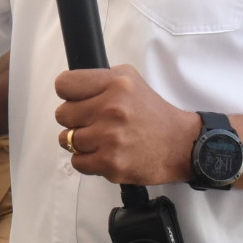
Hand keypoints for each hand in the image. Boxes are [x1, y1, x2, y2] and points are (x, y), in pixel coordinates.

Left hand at [53, 64, 199, 184]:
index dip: (69, 95)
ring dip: (80, 142)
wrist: (180, 145)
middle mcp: (112, 108)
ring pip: (66, 139)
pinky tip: (103, 154)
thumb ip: (101, 80)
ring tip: (100, 140)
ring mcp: (110, 137)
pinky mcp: (110, 163)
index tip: (79, 101)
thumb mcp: (131, 80)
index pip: (65, 85)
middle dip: (75, 120)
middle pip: (62, 114)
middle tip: (93, 123)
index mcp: (116, 83)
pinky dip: (87, 160)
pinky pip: (77, 161)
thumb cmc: (153, 113)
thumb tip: (71, 89)